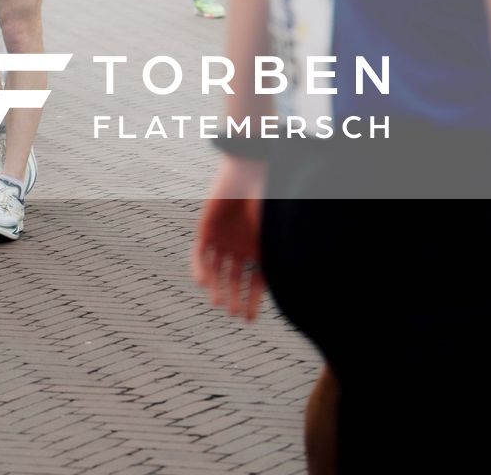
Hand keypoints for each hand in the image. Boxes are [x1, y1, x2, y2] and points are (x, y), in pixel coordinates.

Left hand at [194, 158, 266, 320]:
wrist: (250, 171)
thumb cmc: (268, 201)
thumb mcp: (275, 235)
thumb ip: (278, 261)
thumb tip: (291, 290)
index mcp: (258, 250)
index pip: (254, 283)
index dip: (252, 301)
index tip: (249, 319)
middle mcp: (239, 247)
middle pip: (234, 280)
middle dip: (234, 298)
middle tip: (234, 314)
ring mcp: (222, 238)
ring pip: (216, 270)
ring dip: (216, 286)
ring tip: (218, 303)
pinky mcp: (206, 228)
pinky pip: (200, 253)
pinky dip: (199, 268)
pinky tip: (202, 282)